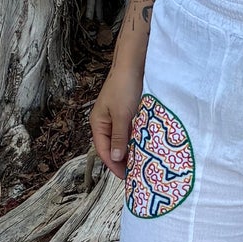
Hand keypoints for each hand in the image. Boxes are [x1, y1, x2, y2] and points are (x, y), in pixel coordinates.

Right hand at [91, 53, 145, 178]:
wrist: (133, 64)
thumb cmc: (124, 87)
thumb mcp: (122, 115)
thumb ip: (119, 138)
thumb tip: (115, 159)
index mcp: (98, 123)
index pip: (103, 151)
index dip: (113, 165)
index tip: (126, 177)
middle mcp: (105, 122)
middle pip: (112, 147)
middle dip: (122, 161)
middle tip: (136, 174)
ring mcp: (116, 118)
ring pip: (122, 140)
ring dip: (130, 151)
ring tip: (141, 164)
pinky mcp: (127, 113)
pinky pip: (129, 132)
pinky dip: (135, 140)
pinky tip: (144, 147)